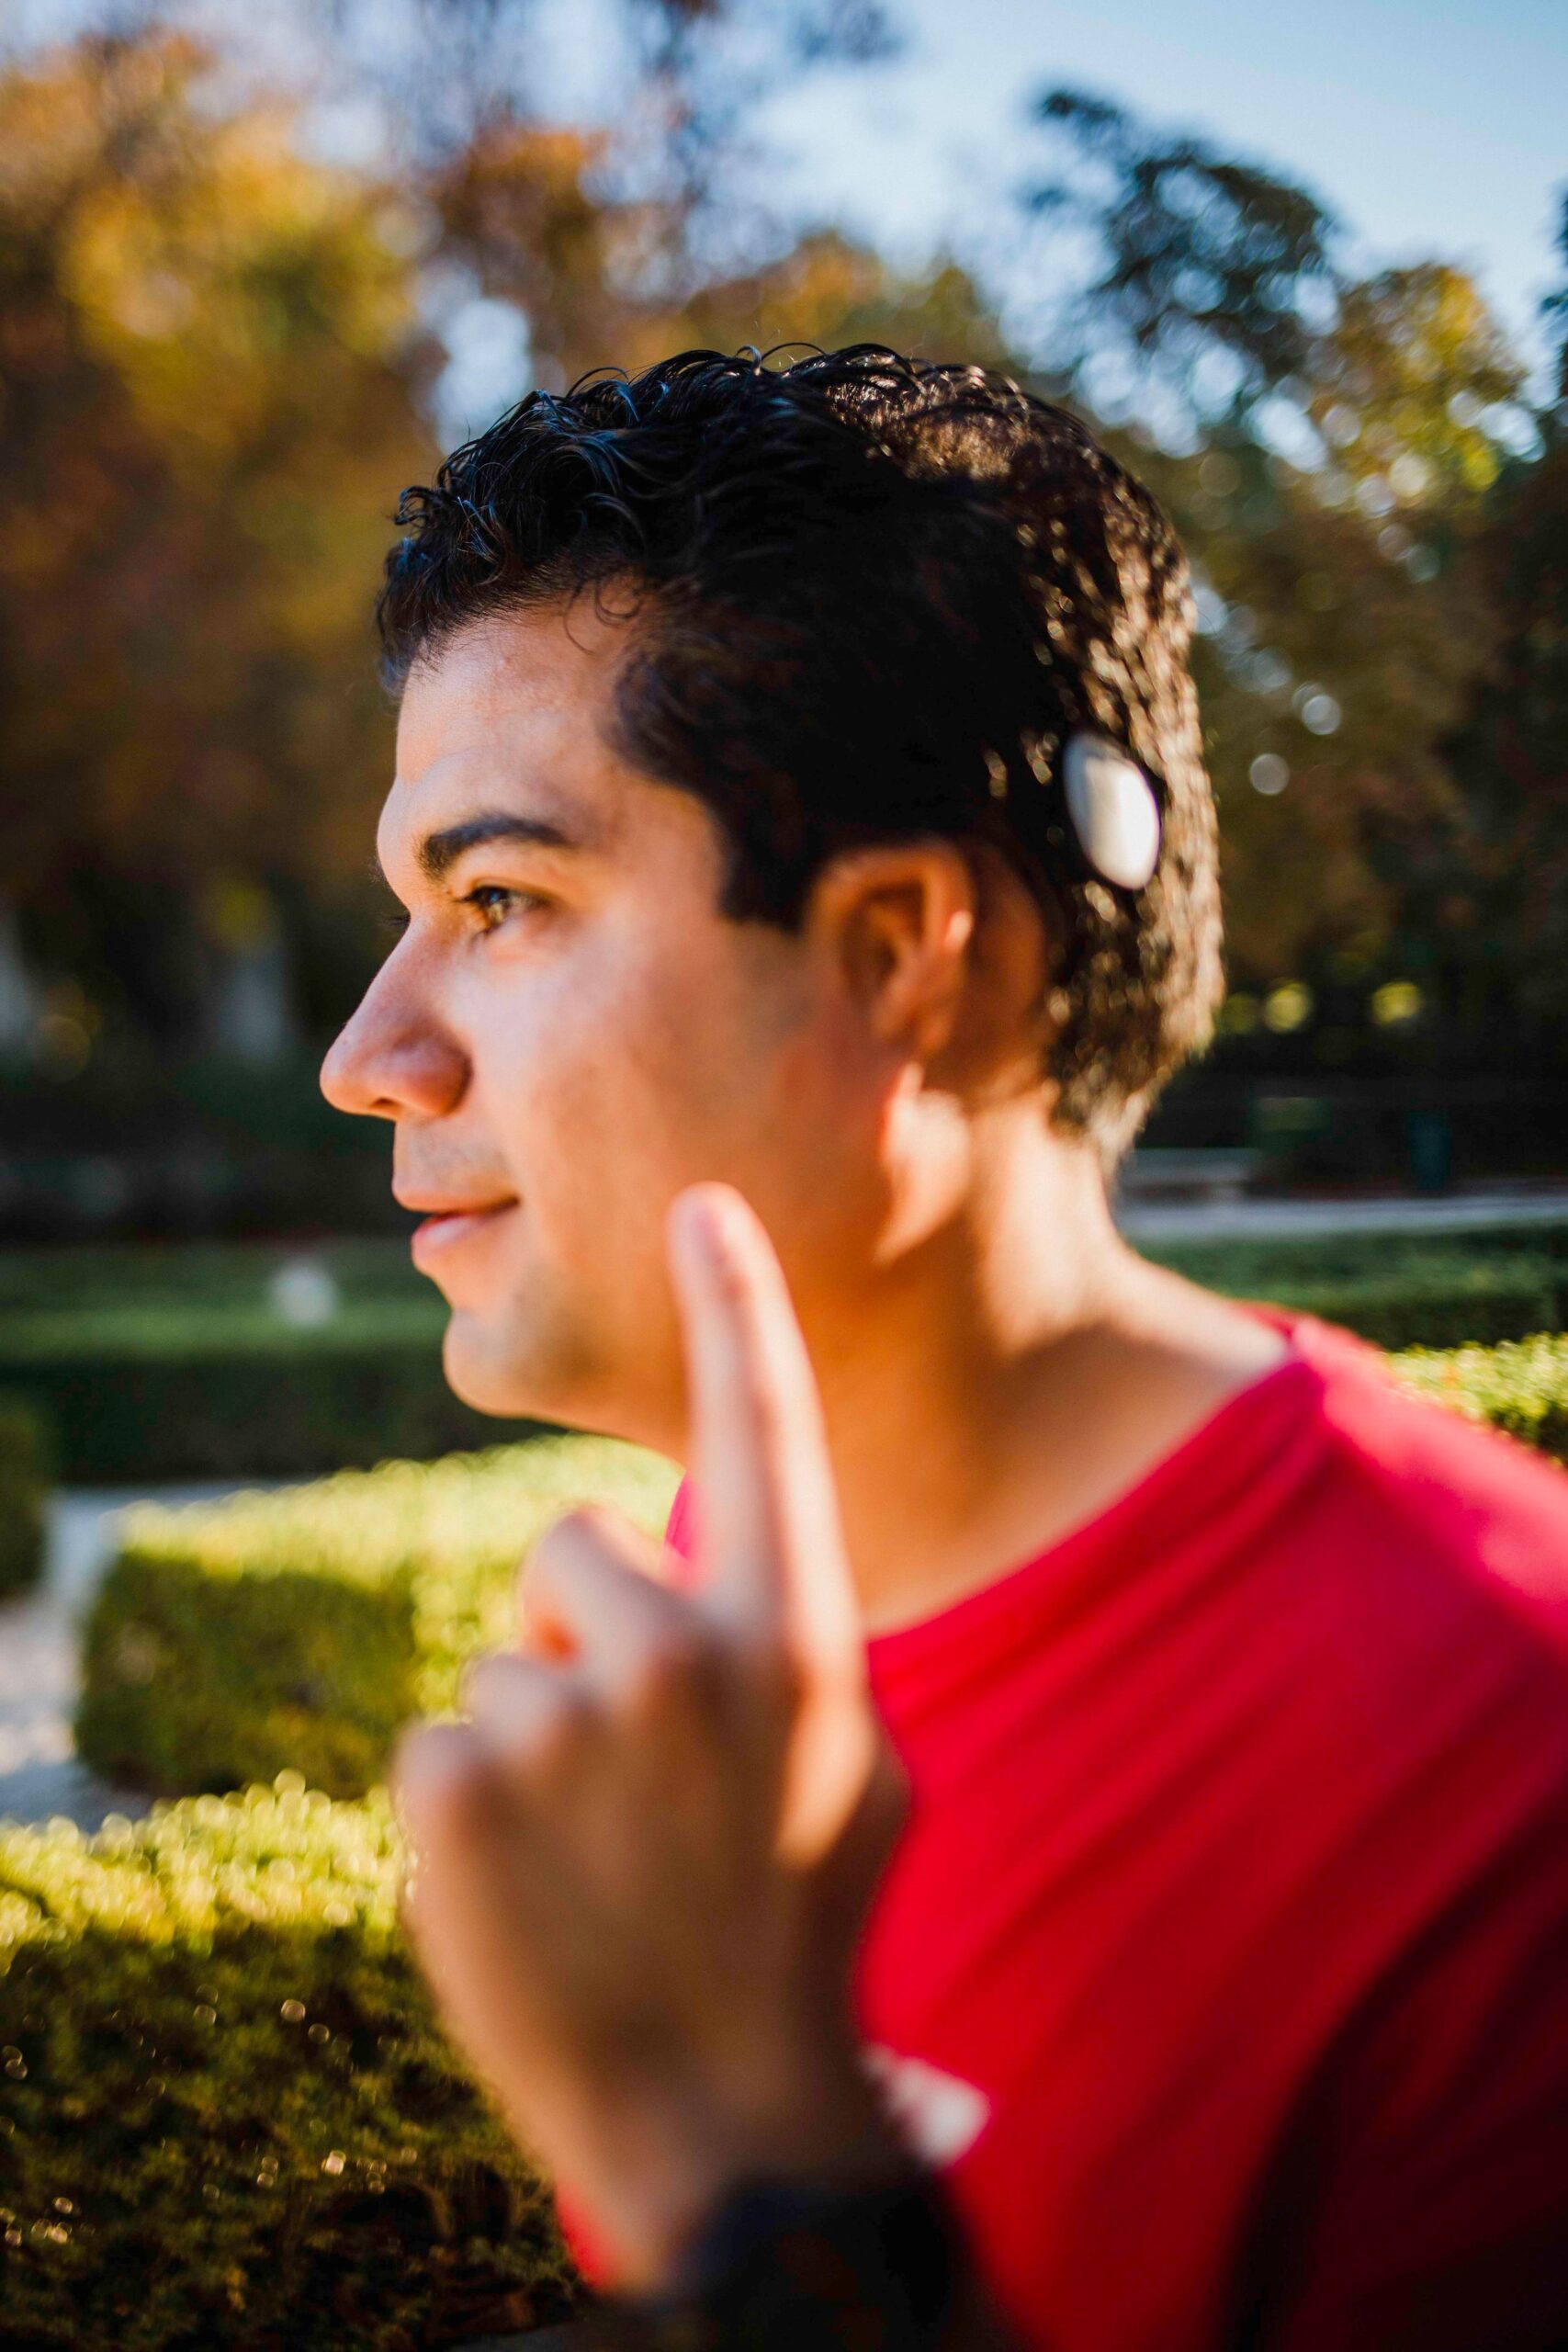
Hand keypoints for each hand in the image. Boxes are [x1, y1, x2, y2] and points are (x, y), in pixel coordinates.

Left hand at [392, 1183, 907, 2287]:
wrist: (720, 2114)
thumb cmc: (798, 1934)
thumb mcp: (864, 1777)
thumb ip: (808, 1653)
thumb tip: (736, 1574)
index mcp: (797, 1640)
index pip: (764, 1432)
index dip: (738, 1306)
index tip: (700, 1201)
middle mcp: (688, 1654)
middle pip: (578, 1549)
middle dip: (589, 1637)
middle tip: (637, 1778)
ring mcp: (567, 1720)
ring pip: (508, 1656)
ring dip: (536, 1737)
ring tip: (595, 1857)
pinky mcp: (457, 1787)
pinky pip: (447, 1740)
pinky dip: (471, 1813)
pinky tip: (533, 1894)